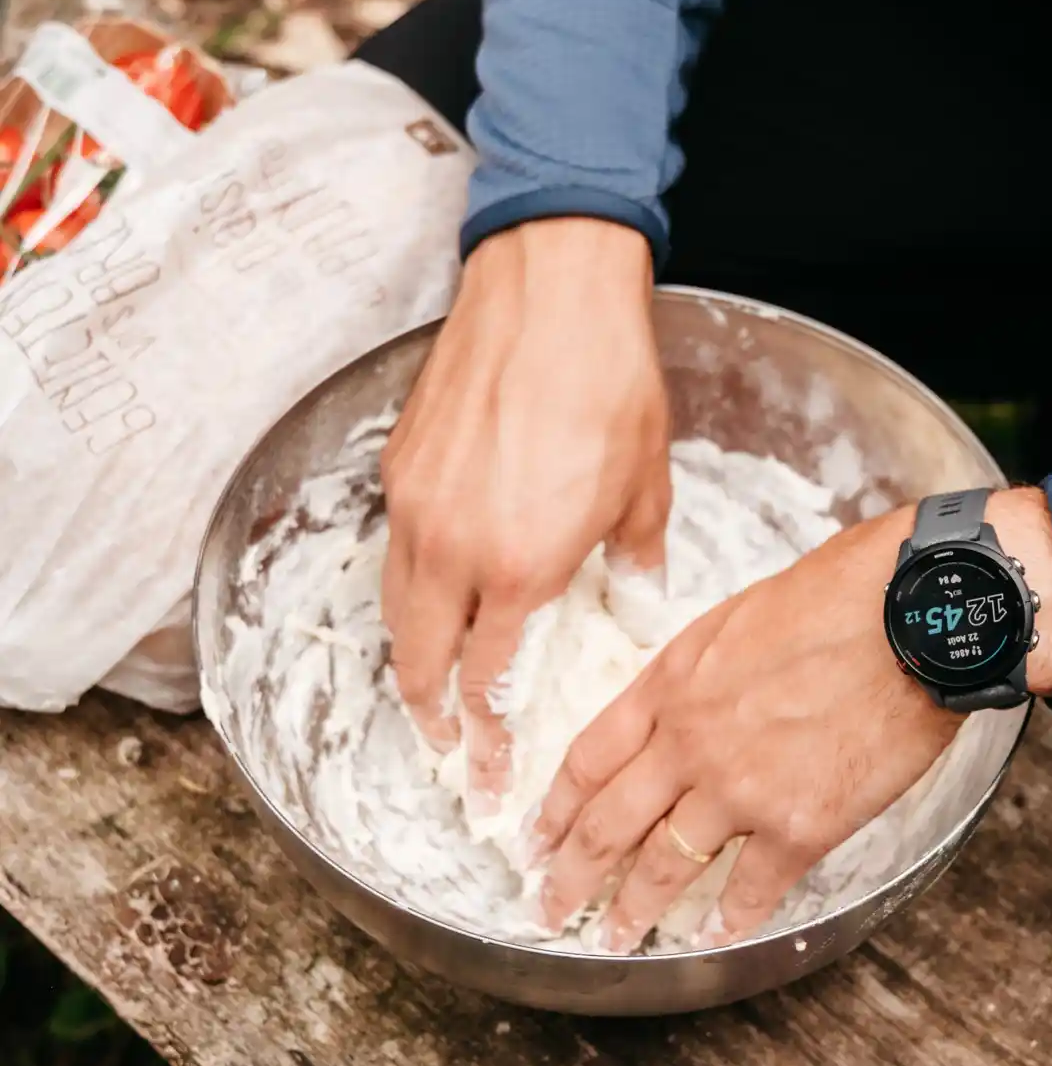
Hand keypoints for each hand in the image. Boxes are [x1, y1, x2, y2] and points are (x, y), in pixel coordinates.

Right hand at [381, 216, 670, 796]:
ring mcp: (415, 503)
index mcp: (520, 565)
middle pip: (418, 660)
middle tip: (448, 749)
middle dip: (430, 716)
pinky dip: (407, 588)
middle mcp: (452, 545)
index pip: (487, 679)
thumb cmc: (608, 379)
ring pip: (395, 608)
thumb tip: (637, 600)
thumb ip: (635, 558)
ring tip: (431, 687)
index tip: (486, 778)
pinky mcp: (400, 464)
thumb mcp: (644, 483)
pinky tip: (434, 591)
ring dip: (410, 658)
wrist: (550, 287)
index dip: (485, 738)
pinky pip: (393, 549)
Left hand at [534, 487, 1051, 948]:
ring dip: (632, 910)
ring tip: (612, 940)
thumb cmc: (839, 596)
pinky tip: (713, 938)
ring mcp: (741, 789)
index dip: (556, 806)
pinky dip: (728, 922)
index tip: (536, 836)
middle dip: (571, 873)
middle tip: (548, 905)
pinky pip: (751, 890)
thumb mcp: (736, 618)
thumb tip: (677, 704)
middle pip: (608, 822)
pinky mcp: (801, 826)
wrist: (912, 614)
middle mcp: (690, 742)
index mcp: (671, 684)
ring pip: (665, 867)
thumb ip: (694, 672)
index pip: (588, 757)